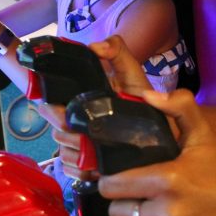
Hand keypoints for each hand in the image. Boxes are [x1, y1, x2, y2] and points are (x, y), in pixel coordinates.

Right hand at [50, 36, 153, 181]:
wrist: (165, 134)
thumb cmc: (146, 101)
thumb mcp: (132, 74)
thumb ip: (117, 52)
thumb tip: (95, 46)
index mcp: (82, 98)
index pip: (50, 103)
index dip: (52, 109)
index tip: (65, 113)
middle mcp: (77, 120)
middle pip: (55, 128)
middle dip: (67, 132)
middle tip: (85, 134)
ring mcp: (80, 143)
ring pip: (62, 150)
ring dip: (75, 153)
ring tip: (94, 151)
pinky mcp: (87, 164)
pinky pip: (70, 169)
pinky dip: (79, 170)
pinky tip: (95, 167)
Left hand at [99, 89, 215, 215]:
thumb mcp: (205, 134)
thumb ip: (179, 107)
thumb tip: (148, 95)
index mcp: (169, 179)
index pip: (113, 186)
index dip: (112, 182)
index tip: (119, 181)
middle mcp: (167, 213)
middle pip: (116, 213)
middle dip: (122, 204)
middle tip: (137, 198)